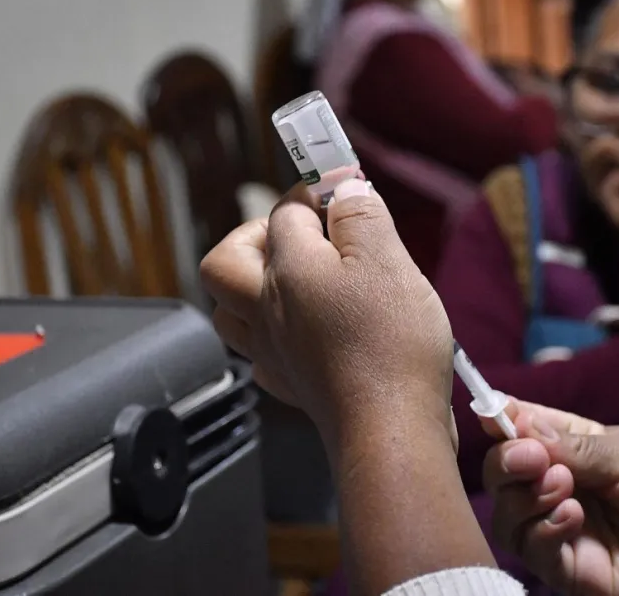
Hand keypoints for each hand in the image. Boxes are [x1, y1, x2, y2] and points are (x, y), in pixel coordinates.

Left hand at [200, 179, 455, 458]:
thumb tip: (345, 192)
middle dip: (256, 234)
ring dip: (253, 285)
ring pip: (233, 310)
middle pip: (227, 260)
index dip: (316, 192)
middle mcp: (269, 309)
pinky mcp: (294, 385)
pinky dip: (276, 334)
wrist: (391, 430)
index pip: (286, 212)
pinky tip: (310, 331)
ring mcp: (276, 352)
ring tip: (298, 277)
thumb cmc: (390, 343)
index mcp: (288, 270)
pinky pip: (263, 352)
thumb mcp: (387, 260)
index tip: (346, 189)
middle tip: (302, 232)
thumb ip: (362, 217)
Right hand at [484, 407, 618, 595]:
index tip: (492, 414)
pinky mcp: (579, 574)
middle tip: (531, 458)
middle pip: (503, 479)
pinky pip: (537, 556)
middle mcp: (563, 489)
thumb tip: (511, 418)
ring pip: (509, 520)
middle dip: (507, 464)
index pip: (520, 434)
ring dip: (524, 498)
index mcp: (574, 449)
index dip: (501, 424)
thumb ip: (569, 443)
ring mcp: (568, 533)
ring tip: (560, 484)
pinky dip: (544, 530)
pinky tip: (572, 514)